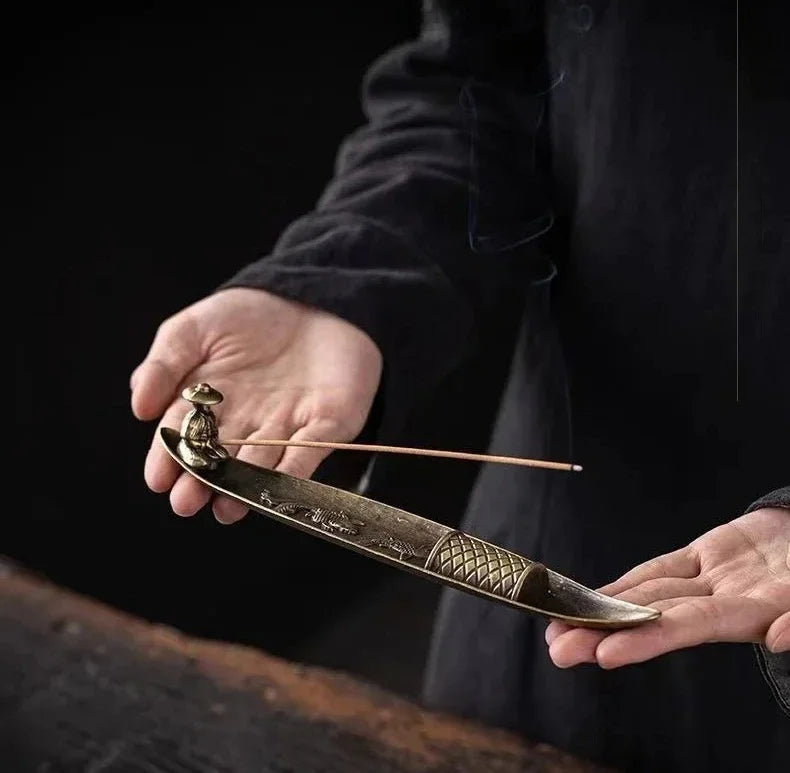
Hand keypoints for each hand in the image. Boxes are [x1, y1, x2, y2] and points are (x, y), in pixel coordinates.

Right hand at [131, 287, 382, 523]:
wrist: (314, 296)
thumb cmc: (249, 315)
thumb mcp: (193, 329)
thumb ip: (163, 364)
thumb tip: (138, 407)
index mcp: (211, 404)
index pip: (185, 436)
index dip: (170, 458)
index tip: (158, 480)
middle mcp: (247, 424)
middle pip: (222, 459)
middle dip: (204, 482)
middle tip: (187, 502)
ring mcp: (287, 427)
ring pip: (263, 464)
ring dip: (245, 487)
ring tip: (225, 507)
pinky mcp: (327, 424)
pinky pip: (310, 451)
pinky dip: (295, 471)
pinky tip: (276, 486)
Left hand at [545, 507, 789, 667]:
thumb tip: (777, 639)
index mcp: (751, 612)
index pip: (689, 626)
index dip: (647, 638)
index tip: (605, 653)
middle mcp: (721, 602)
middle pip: (655, 618)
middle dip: (605, 633)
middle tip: (559, 650)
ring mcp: (709, 580)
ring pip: (648, 596)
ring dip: (603, 610)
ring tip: (559, 629)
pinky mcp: (702, 556)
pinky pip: (659, 571)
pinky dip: (625, 584)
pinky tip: (591, 597)